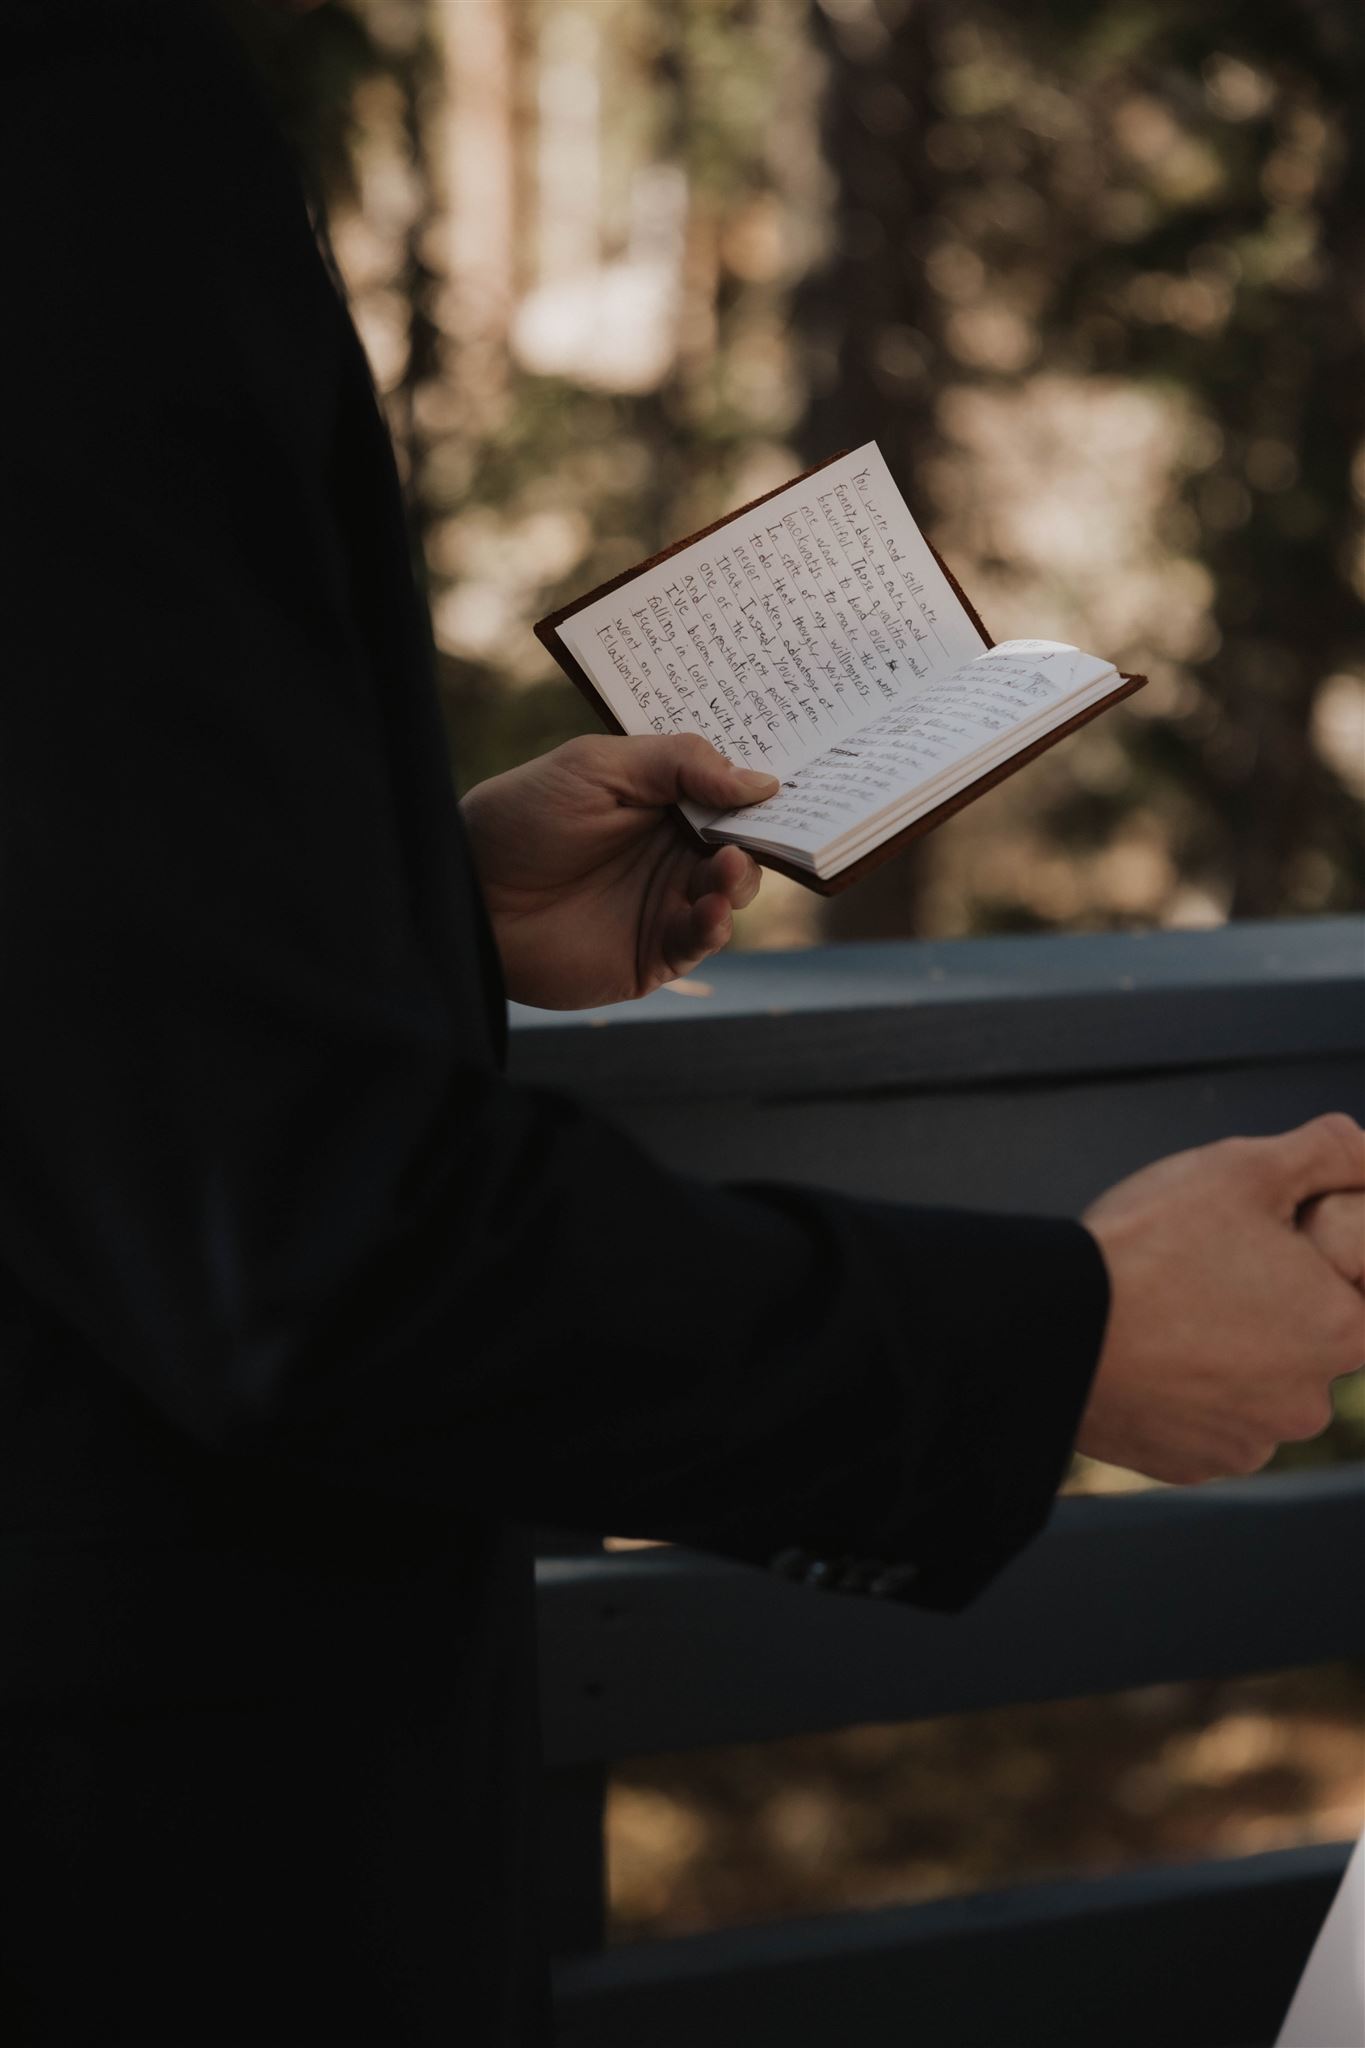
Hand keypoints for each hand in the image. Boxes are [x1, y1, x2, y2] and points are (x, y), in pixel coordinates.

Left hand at [460, 734, 779, 1008]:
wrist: (466, 894)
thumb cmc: (521, 819)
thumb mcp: (597, 765)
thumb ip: (678, 763)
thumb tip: (760, 781)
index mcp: (661, 802)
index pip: (727, 793)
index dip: (759, 788)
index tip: (794, 781)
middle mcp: (669, 851)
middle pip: (742, 843)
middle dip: (762, 835)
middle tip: (769, 827)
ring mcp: (664, 903)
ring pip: (731, 891)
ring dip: (739, 878)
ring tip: (724, 866)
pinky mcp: (653, 954)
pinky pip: (701, 940)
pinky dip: (714, 924)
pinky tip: (710, 907)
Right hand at [1079, 1115, 1364, 1483]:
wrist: (1052, 1327)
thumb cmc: (1147, 1246)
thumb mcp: (1244, 1167)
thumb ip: (1329, 1151)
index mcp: (1343, 1331)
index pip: (1359, 1289)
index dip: (1312, 1255)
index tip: (1260, 1240)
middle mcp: (1308, 1404)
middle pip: (1307, 1339)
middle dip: (1270, 1302)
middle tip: (1202, 1265)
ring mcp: (1250, 1443)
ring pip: (1256, 1383)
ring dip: (1228, 1351)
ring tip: (1167, 1308)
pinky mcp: (1194, 1466)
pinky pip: (1208, 1420)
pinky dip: (1186, 1391)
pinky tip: (1149, 1353)